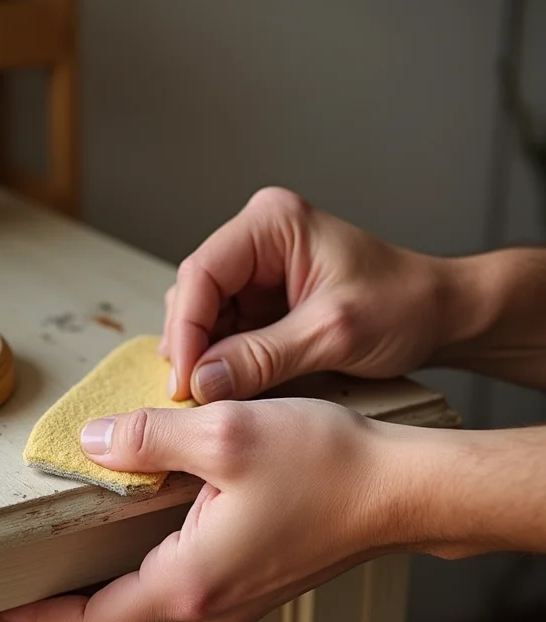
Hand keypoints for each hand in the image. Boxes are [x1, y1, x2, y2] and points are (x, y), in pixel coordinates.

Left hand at [0, 399, 415, 621]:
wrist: (399, 490)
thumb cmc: (327, 467)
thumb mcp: (223, 434)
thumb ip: (149, 439)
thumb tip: (98, 442)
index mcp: (193, 580)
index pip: (95, 621)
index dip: (44, 617)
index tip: (7, 608)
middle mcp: (213, 605)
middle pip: (120, 621)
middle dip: (72, 605)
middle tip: (37, 577)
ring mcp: (238, 600)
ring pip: (154, 607)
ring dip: (115, 588)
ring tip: (82, 556)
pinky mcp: (256, 582)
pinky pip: (187, 591)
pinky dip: (153, 572)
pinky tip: (149, 534)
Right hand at [160, 186, 455, 401]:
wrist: (440, 315)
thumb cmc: (404, 304)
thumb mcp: (332, 333)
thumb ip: (262, 357)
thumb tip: (202, 382)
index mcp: (272, 223)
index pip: (204, 271)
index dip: (187, 327)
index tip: (185, 378)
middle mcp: (258, 240)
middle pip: (197, 292)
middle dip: (191, 344)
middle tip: (190, 394)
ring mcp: (258, 270)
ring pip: (205, 314)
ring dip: (202, 354)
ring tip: (206, 393)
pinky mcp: (263, 300)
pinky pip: (226, 330)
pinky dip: (221, 359)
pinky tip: (224, 384)